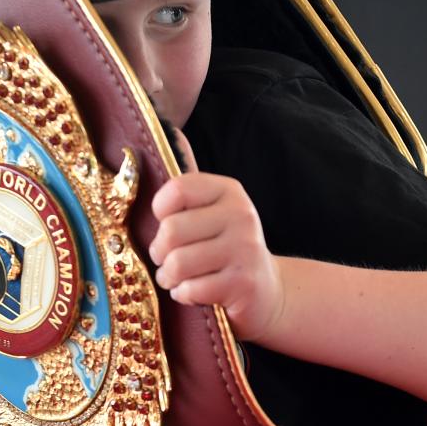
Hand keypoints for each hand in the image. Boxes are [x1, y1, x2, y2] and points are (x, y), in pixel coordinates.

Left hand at [148, 130, 282, 341]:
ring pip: (178, 263)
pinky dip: (184, 294)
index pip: (176, 189)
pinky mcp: (244, 283)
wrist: (266, 290)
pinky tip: (194, 291)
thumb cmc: (225, 247)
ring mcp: (245, 249)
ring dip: (169, 277)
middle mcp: (240, 214)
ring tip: (176, 277)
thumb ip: (188, 185)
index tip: (166, 222)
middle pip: (171, 231)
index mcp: (227, 190)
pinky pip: (191, 289)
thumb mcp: (210, 211)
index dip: (160, 211)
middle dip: (159, 252)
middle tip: (167, 259)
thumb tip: (171, 131)